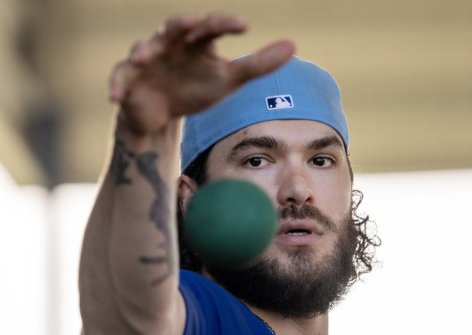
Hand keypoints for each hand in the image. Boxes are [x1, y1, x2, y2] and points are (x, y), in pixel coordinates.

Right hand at [109, 14, 294, 135]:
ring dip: (143, 51)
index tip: (244, 27)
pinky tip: (115, 98)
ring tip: (148, 57)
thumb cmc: (197, 89)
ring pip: (141, 48)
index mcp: (196, 42)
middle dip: (180, 26)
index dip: (224, 24)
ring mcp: (146, 60)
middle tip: (193, 25)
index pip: (212, 26)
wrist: (165, 113)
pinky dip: (116, 86)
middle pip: (173, 27)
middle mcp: (170, 44)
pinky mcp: (127, 78)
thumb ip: (258, 64)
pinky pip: (120, 78)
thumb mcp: (229, 80)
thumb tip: (294, 46)